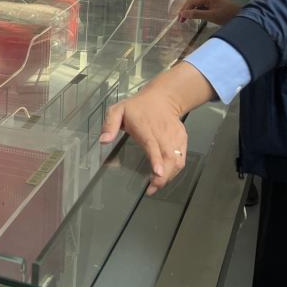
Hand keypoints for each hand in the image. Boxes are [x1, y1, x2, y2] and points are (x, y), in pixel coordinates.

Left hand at [99, 64, 214, 195]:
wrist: (163, 98)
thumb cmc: (138, 107)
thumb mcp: (118, 110)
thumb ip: (109, 125)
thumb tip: (104, 140)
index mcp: (146, 128)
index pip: (153, 146)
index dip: (156, 160)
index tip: (157, 173)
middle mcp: (163, 134)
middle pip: (168, 158)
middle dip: (163, 176)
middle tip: (152, 188)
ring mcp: (174, 137)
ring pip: (177, 161)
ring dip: (170, 175)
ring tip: (157, 185)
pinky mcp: (182, 140)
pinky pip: (182, 158)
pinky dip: (176, 169)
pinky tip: (166, 176)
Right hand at [178, 0, 239, 24]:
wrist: (243, 17)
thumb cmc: (227, 16)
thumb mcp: (211, 16)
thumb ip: (197, 14)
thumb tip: (183, 14)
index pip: (192, 0)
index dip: (184, 8)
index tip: (180, 18)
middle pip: (195, 1)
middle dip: (187, 9)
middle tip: (182, 20)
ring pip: (199, 4)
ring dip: (192, 11)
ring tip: (187, 19)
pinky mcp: (216, 3)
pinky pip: (204, 6)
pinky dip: (199, 11)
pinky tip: (197, 17)